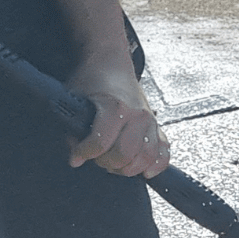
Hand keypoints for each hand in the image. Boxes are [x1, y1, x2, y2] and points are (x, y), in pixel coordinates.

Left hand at [66, 59, 169, 178]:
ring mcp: (151, 121)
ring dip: (128, 167)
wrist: (111, 66)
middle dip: (106, 162)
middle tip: (97, 157)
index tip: (75, 157)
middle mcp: (137, 115)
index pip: (100, 143)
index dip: (84, 153)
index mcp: (116, 107)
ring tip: (115, 162)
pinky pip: (164, 153)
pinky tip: (145, 171)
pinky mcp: (158, 127)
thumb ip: (73, 131)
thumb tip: (78, 156)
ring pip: (146, 158)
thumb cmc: (91, 82)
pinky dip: (156, 165)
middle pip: (124, 154)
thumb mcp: (74, 101)